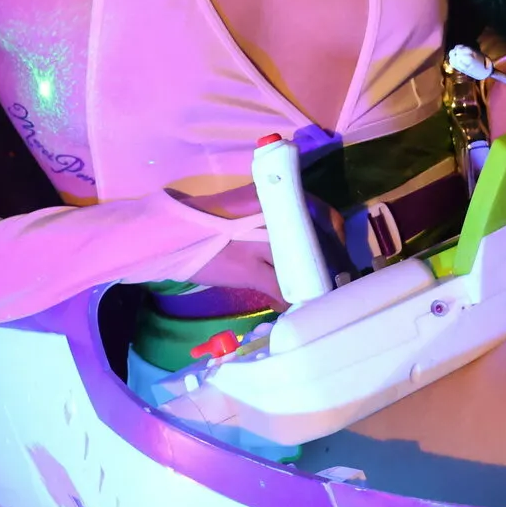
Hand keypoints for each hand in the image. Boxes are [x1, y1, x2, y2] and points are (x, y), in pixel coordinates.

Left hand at [171, 181, 342, 309]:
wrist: (164, 238)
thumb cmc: (209, 250)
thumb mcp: (248, 272)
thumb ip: (280, 288)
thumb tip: (304, 308)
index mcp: (279, 201)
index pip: (323, 215)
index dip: (336, 244)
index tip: (341, 270)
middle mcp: (274, 198)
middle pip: (312, 222)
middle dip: (323, 252)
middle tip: (330, 283)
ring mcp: (260, 207)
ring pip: (296, 228)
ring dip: (306, 253)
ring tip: (312, 283)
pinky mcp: (247, 217)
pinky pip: (279, 231)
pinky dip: (289, 251)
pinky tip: (290, 274)